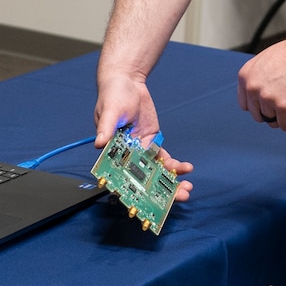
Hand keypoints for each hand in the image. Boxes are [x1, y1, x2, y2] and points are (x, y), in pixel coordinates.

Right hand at [93, 75, 193, 201]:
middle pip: (142, 179)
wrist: (127, 82)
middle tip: (177, 198)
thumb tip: (99, 143)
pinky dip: (175, 165)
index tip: (148, 202)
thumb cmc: (112, 96)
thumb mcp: (109, 111)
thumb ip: (105, 128)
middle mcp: (126, 156)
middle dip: (160, 191)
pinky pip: (163, 158)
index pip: (121, 177)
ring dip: (171, 182)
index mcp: (111, 152)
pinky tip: (186, 168)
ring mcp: (141, 150)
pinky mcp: (152, 142)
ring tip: (186, 188)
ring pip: (155, 172)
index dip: (133, 192)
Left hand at [237, 33, 285, 131]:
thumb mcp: (265, 62)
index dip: (261, 105)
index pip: (246, 105)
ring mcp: (268, 99)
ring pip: (274, 122)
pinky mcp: (285, 108)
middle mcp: (253, 89)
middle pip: (259, 116)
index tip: (272, 100)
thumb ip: (258, 80)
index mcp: (245, 77)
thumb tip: (258, 98)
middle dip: (274, 111)